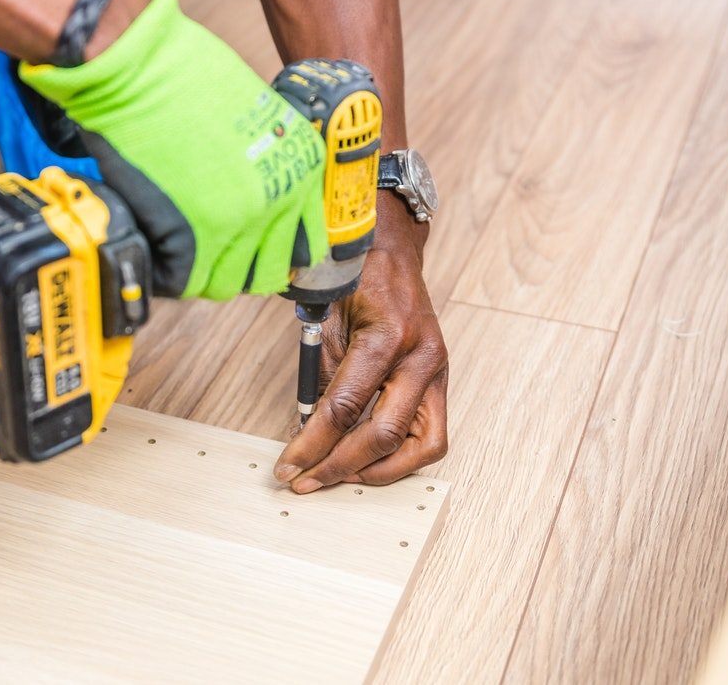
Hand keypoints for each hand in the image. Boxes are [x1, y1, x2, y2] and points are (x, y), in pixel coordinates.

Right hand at [19, 0, 328, 300]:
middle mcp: (278, 200)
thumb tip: (254, 194)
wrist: (139, 66)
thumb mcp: (256, 112)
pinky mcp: (192, 238)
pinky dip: (168, 271)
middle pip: (268, 270)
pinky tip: (158, 246)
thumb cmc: (185, 74)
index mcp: (301, 169)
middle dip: (239, 266)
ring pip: (226, 284)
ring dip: (203, 272)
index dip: (276, 249)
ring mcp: (238, 224)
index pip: (305, 241)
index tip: (255, 249)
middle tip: (212, 252)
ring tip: (180, 247)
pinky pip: (183, 281)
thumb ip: (266, 160)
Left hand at [274, 194, 447, 490]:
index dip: (312, 443)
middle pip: (383, 434)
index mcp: (388, 335)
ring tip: (338, 477)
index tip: (287, 465)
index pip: (346, 406)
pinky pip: (429, 435)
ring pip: (421, 446)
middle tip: (305, 481)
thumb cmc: (357, 275)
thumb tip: (307, 428)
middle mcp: (421, 356)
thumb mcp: (326, 317)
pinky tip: (367, 460)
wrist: (392, 247)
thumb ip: (321, 374)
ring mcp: (437, 370)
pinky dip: (400, 456)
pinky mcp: (440, 380)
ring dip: (377, 470)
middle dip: (339, 466)